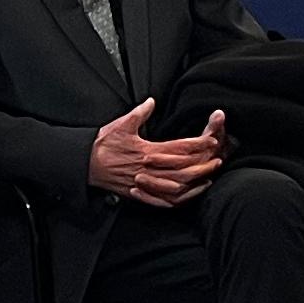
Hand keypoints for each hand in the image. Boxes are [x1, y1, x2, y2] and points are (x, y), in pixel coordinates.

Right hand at [85, 102, 224, 204]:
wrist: (86, 164)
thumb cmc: (102, 144)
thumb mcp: (121, 124)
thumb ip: (140, 113)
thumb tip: (151, 102)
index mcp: (147, 150)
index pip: (179, 148)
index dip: (197, 144)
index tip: (210, 141)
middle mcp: (149, 169)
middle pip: (183, 169)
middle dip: (202, 165)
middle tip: (218, 160)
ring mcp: (145, 184)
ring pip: (176, 187)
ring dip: (195, 183)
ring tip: (209, 176)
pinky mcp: (140, 194)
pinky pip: (164, 201)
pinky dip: (179, 200)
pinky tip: (189, 194)